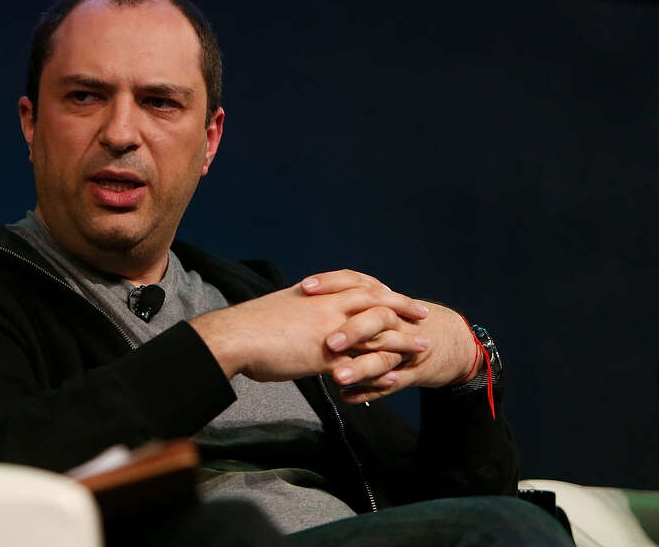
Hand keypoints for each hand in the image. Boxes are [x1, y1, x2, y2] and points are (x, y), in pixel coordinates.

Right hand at [190, 270, 429, 383]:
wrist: (235, 337)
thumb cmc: (249, 326)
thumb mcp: (280, 308)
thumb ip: (299, 311)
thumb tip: (303, 316)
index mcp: (316, 294)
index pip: (357, 285)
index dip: (379, 290)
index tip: (395, 293)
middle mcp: (328, 307)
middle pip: (377, 302)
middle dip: (402, 307)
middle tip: (423, 313)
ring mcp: (331, 330)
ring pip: (377, 331)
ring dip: (403, 338)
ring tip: (425, 346)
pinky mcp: (327, 356)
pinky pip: (364, 362)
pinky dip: (382, 368)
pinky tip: (396, 376)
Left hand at [303, 275, 480, 403]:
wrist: (449, 341)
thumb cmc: (400, 322)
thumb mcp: (378, 304)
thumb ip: (346, 301)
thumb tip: (301, 294)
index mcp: (381, 300)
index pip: (357, 284)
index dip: (332, 284)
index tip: (306, 288)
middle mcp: (395, 322)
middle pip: (377, 320)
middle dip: (354, 330)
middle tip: (331, 342)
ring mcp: (405, 349)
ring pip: (384, 358)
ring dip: (361, 368)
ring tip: (337, 377)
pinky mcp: (412, 373)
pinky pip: (390, 385)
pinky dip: (368, 392)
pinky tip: (347, 397)